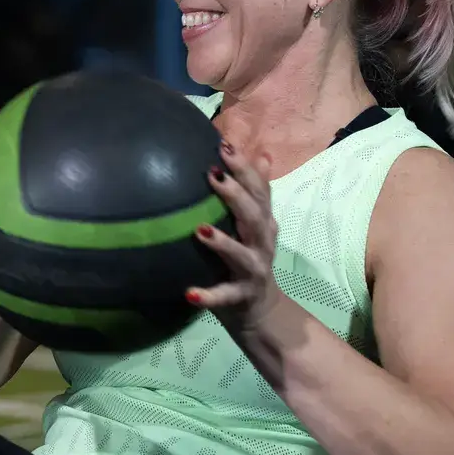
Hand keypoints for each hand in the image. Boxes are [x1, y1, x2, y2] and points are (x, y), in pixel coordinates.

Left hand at [184, 140, 279, 334]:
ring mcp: (254, 270)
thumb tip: (263, 153)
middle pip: (253, 216)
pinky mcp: (241, 296)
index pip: (258, 191)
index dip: (244, 168)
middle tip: (213, 174)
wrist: (261, 309)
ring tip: (200, 230)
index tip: (224, 145)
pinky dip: (209, 296)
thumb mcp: (254, 224)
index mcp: (263, 222)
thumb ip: (255, 192)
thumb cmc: (248, 257)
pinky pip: (224, 296)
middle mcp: (262, 243)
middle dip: (236, 194)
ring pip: (242, 254)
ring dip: (223, 243)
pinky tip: (190, 294)